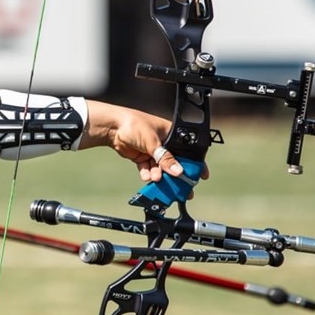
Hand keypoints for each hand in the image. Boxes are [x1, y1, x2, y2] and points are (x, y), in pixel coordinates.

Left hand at [84, 101, 208, 185]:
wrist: (112, 127)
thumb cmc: (134, 125)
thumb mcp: (153, 142)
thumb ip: (165, 158)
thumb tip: (178, 171)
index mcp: (172, 134)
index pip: (188, 150)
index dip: (195, 163)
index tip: (201, 176)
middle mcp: (164, 143)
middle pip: (174, 162)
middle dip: (177, 175)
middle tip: (182, 189)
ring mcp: (153, 151)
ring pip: (160, 168)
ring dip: (159, 175)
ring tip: (157, 179)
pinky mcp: (142, 157)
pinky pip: (148, 169)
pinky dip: (148, 173)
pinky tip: (146, 176)